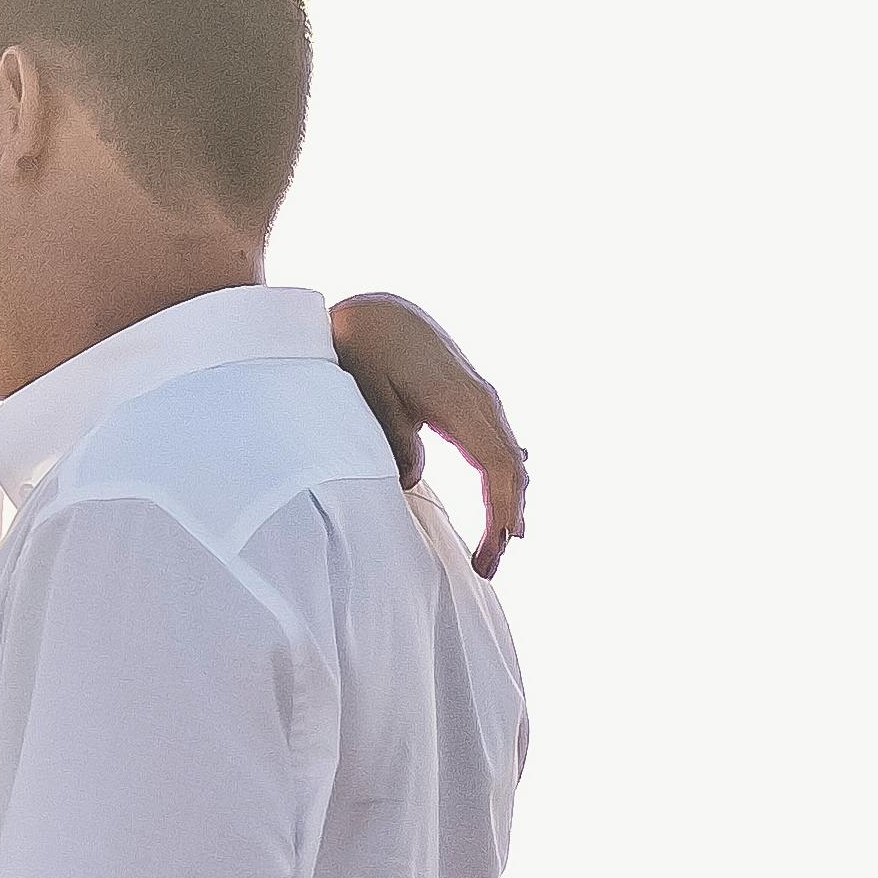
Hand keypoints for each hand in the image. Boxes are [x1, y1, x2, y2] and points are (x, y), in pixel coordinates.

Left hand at [328, 295, 527, 576]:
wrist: (376, 310)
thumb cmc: (367, 348)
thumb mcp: (369, 393)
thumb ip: (393, 436)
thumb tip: (410, 481)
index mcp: (461, 403)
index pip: (497, 468)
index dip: (499, 513)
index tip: (490, 552)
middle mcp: (481, 401)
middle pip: (510, 470)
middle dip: (504, 521)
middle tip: (487, 567)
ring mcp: (480, 400)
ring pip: (508, 459)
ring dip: (506, 504)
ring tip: (496, 548)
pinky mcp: (471, 402)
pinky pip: (497, 447)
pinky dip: (502, 480)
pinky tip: (502, 508)